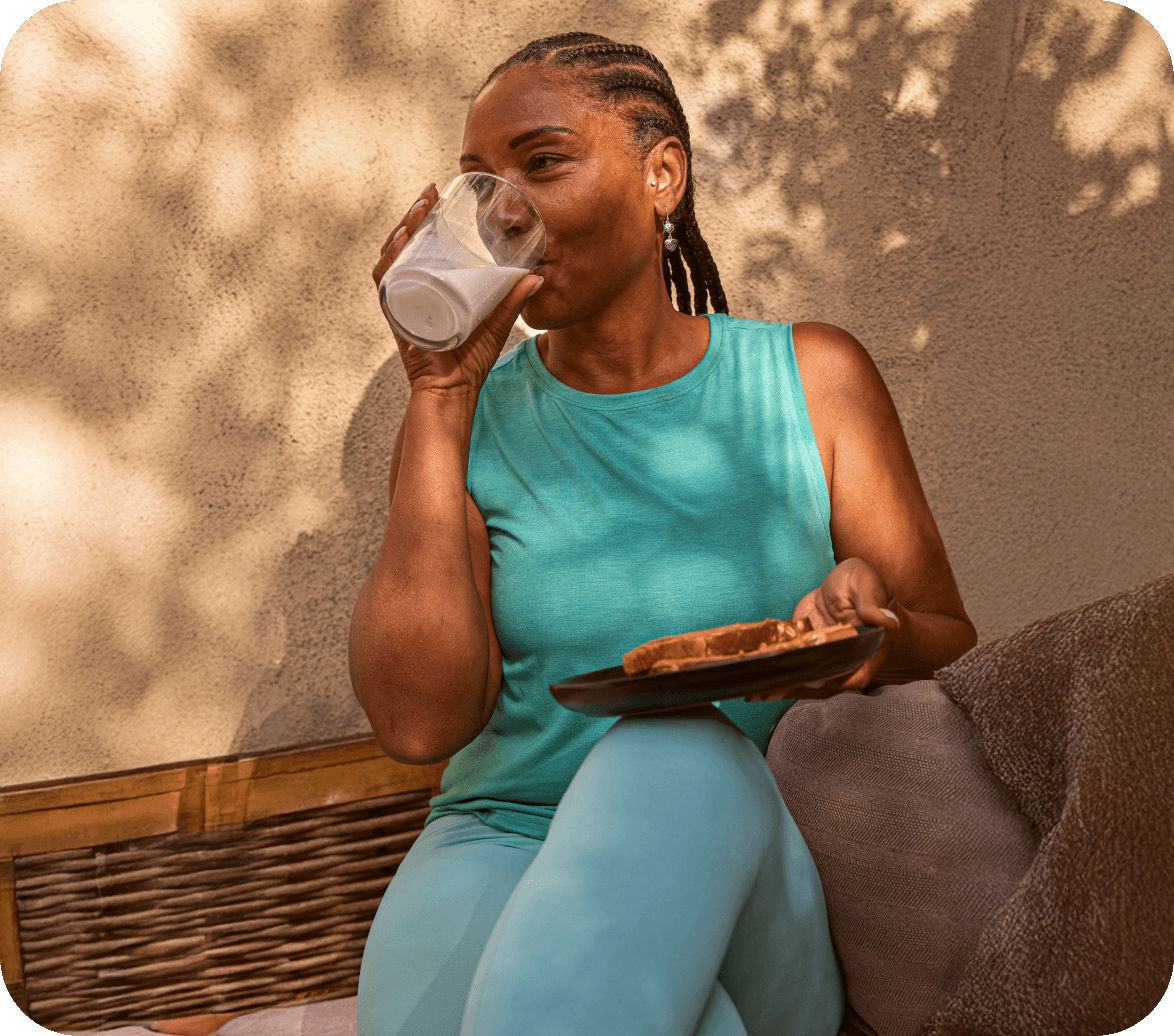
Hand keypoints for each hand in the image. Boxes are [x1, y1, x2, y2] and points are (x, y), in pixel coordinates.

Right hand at [373, 184, 543, 396]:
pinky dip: (388, 261)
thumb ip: (513, 301)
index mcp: (431, 285)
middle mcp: (412, 288)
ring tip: (419, 209)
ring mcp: (402, 300)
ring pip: (393, 256)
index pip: (422, 244)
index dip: (425, 217)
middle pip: (404, 244)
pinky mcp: (396, 315)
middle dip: (413, 215)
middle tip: (429, 194)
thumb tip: (537, 277)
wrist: (453, 390)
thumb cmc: (470, 360)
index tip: (436, 194)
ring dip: (402, 228)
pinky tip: (399, 242)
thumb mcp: (497, 324)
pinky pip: (385, 283)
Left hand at [742, 558, 901, 702]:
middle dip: (799, 687)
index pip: (855, 673)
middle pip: (825, 682)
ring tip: (756, 693)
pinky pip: (791, 666)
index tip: (815, 680)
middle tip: (773, 689)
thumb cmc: (862, 582)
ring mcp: (823, 657)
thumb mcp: (867, 586)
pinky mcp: (805, 651)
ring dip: (783, 687)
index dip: (836, 680)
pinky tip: (755, 684)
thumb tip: (890, 622)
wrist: (844, 584)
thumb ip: (872, 605)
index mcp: (866, 648)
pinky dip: (776, 675)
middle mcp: (844, 659)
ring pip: (805, 678)